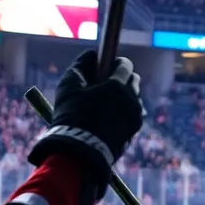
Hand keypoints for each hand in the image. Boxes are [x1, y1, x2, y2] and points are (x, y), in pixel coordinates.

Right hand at [28, 51, 144, 186]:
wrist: (80, 151)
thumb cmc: (71, 116)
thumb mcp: (69, 86)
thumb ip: (80, 65)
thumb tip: (92, 54)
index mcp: (117, 85)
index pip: (125, 65)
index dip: (116, 62)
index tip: (108, 65)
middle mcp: (131, 98)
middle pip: (134, 79)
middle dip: (123, 78)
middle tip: (107, 84)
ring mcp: (136, 114)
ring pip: (134, 97)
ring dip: (124, 95)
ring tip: (106, 103)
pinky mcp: (135, 128)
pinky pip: (133, 112)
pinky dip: (125, 110)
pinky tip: (109, 116)